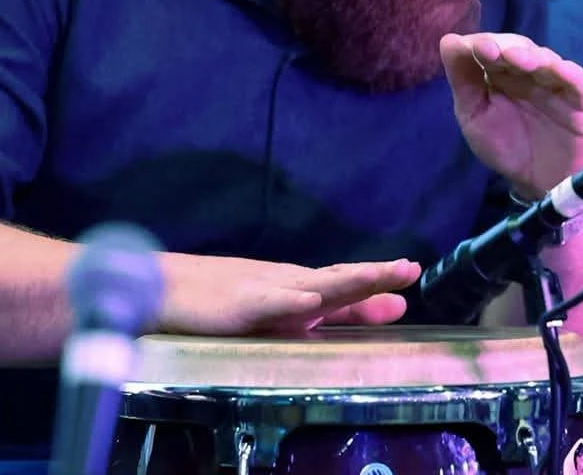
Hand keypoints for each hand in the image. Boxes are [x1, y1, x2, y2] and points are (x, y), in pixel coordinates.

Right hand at [159, 255, 420, 336]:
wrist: (169, 288)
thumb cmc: (225, 301)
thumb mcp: (281, 312)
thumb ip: (324, 313)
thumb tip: (369, 310)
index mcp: (300, 287)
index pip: (346, 283)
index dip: (378, 278)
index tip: (413, 273)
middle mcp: (289, 283)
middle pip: (339, 278)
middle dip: (375, 275)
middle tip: (410, 269)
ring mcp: (266, 290)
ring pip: (313, 284)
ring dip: (347, 280)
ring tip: (378, 275)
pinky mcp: (239, 304)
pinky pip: (269, 303)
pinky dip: (291, 300)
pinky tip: (310, 299)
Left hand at [440, 32, 582, 196]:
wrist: (540, 185)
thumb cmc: (506, 148)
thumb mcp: (474, 115)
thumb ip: (463, 80)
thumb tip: (448, 40)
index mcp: (502, 73)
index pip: (491, 47)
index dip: (479, 44)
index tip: (466, 47)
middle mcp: (530, 72)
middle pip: (518, 47)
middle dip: (502, 46)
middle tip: (486, 50)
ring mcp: (556, 84)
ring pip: (546, 60)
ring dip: (530, 55)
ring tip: (513, 57)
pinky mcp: (581, 100)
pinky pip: (578, 81)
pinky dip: (567, 72)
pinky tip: (555, 68)